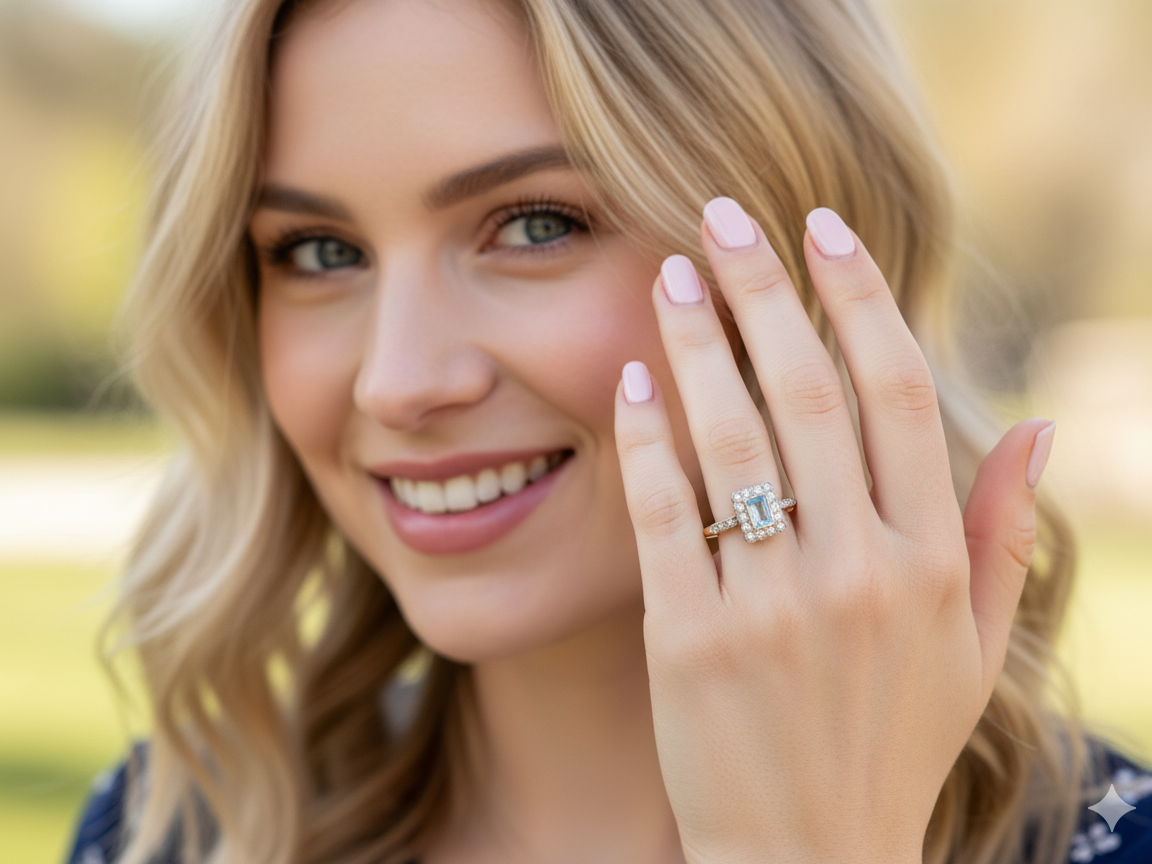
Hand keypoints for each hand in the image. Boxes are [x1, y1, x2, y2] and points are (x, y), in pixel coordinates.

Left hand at [614, 200, 1052, 863]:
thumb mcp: (974, 649)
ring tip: (671, 274)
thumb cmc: (891, 743)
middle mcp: (859, 572)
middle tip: (722, 216)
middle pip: (808, 391)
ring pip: (732, 437)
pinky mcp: (690, 640)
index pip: (898, 393)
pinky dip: (647, 439)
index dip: (859, 299)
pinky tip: (632, 380)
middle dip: (764, 288)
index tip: (822, 231)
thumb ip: (1001, 535)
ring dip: (699, 341)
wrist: (808, 858)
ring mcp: (772, 606)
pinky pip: (666, 515)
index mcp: (931, 562)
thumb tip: (1041, 425)